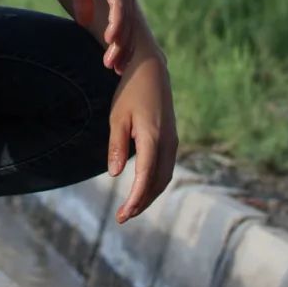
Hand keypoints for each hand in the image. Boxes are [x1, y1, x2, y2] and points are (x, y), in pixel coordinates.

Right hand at [52, 0, 135, 71]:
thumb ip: (83, 0)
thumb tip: (85, 22)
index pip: (121, 18)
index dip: (118, 41)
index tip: (112, 62)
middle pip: (128, 23)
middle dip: (122, 49)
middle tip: (117, 71)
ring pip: (125, 18)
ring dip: (119, 42)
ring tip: (112, 62)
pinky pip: (119, 4)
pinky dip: (117, 23)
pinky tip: (111, 40)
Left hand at [108, 45, 177, 222]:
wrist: (152, 69)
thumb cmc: (131, 91)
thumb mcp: (117, 116)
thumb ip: (117, 145)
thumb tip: (114, 174)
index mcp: (153, 136)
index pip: (146, 175)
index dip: (136, 198)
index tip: (123, 213)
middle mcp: (167, 142)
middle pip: (158, 182)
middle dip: (142, 202)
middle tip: (123, 217)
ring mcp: (172, 141)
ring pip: (164, 177)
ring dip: (149, 195)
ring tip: (130, 208)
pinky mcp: (172, 139)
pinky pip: (166, 168)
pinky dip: (154, 183)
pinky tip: (141, 188)